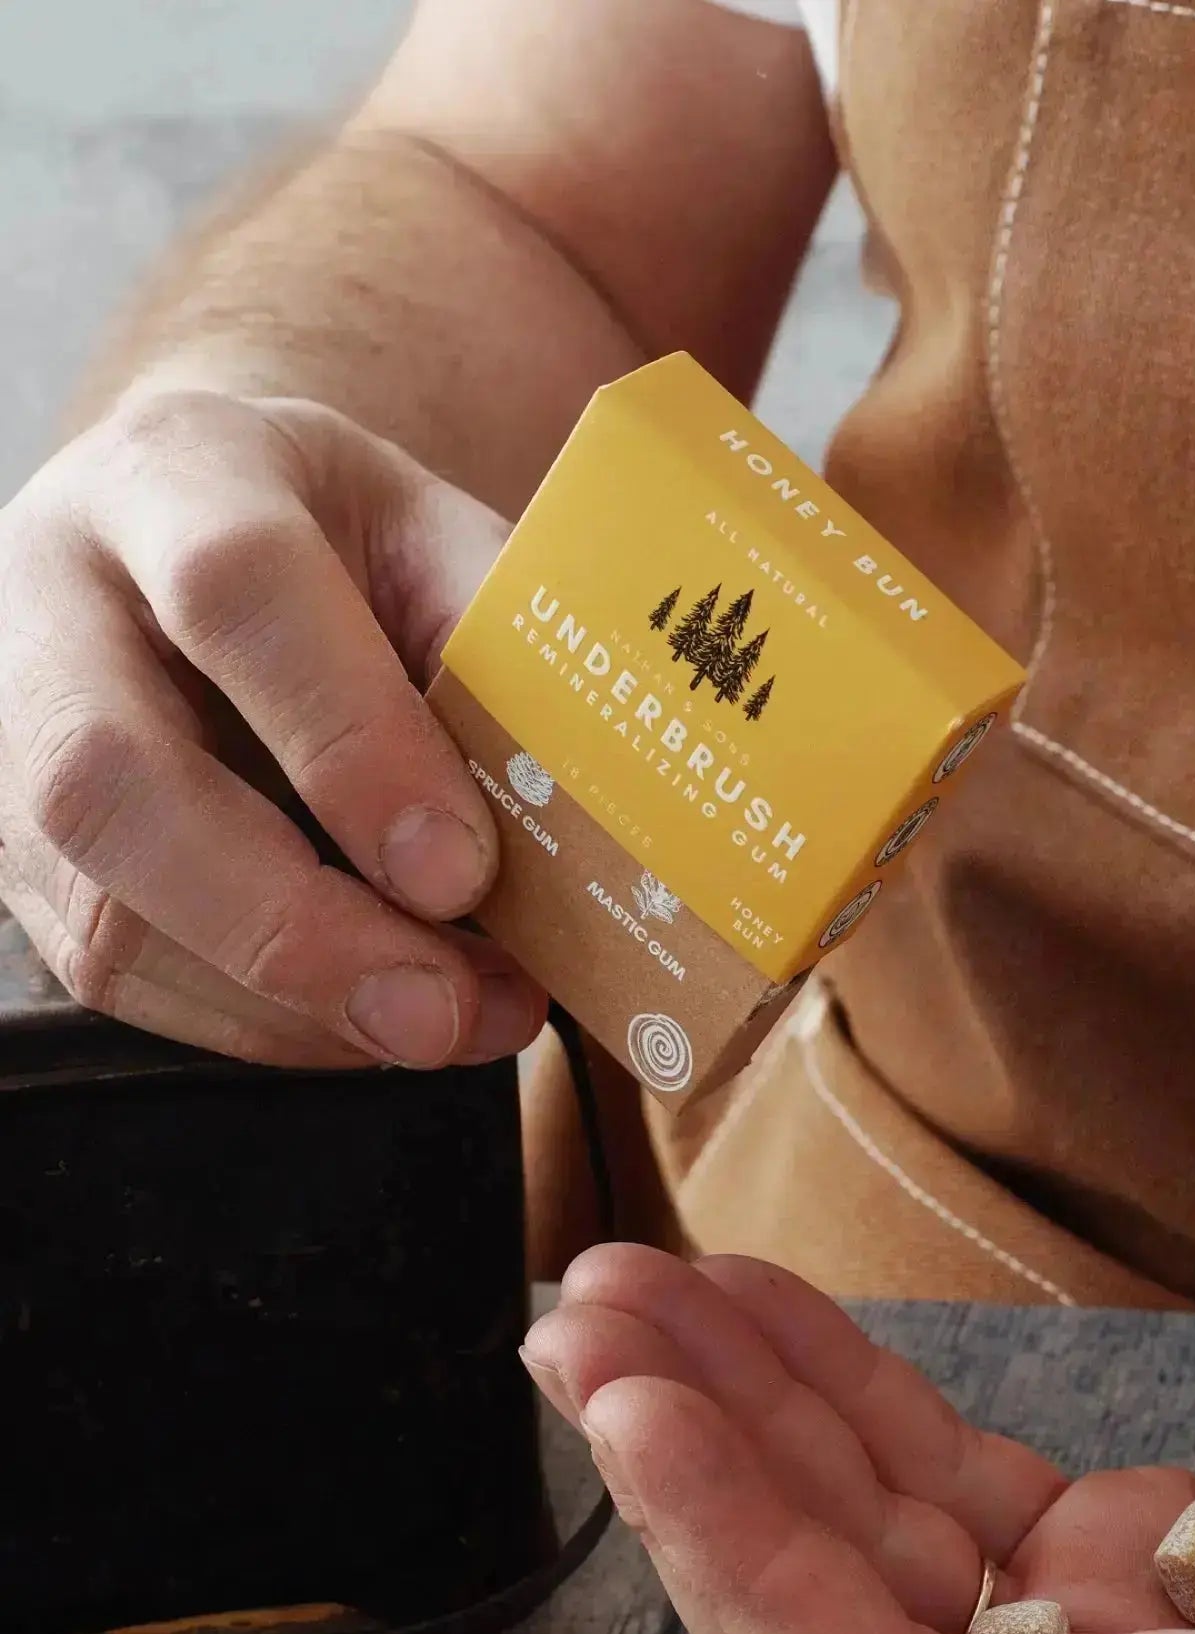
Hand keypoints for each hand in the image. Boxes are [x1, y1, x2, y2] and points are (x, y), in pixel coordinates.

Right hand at [0, 388, 542, 1065]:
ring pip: (102, 913)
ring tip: (451, 1022)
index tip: (461, 870)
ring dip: (293, 1004)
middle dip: (291, 927)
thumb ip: (498, 644)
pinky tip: (376, 1019)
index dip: (350, 744)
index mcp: (178, 478)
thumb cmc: (342, 545)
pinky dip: (266, 1024)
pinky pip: (114, 974)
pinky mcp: (13, 853)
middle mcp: (51, 601)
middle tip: (439, 1011)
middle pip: (111, 784)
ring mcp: (6, 736)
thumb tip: (567, 814)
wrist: (201, 531)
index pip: (236, 594)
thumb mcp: (436, 538)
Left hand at [524, 1249, 1194, 1633]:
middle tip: (583, 1323)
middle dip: (696, 1466)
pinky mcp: (1109, 1552)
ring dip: (743, 1409)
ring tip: (632, 1292)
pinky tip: (765, 1309)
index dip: (747, 1558)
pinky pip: (935, 1471)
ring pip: (862, 1527)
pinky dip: (844, 1387)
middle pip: (830, 1609)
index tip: (646, 1412)